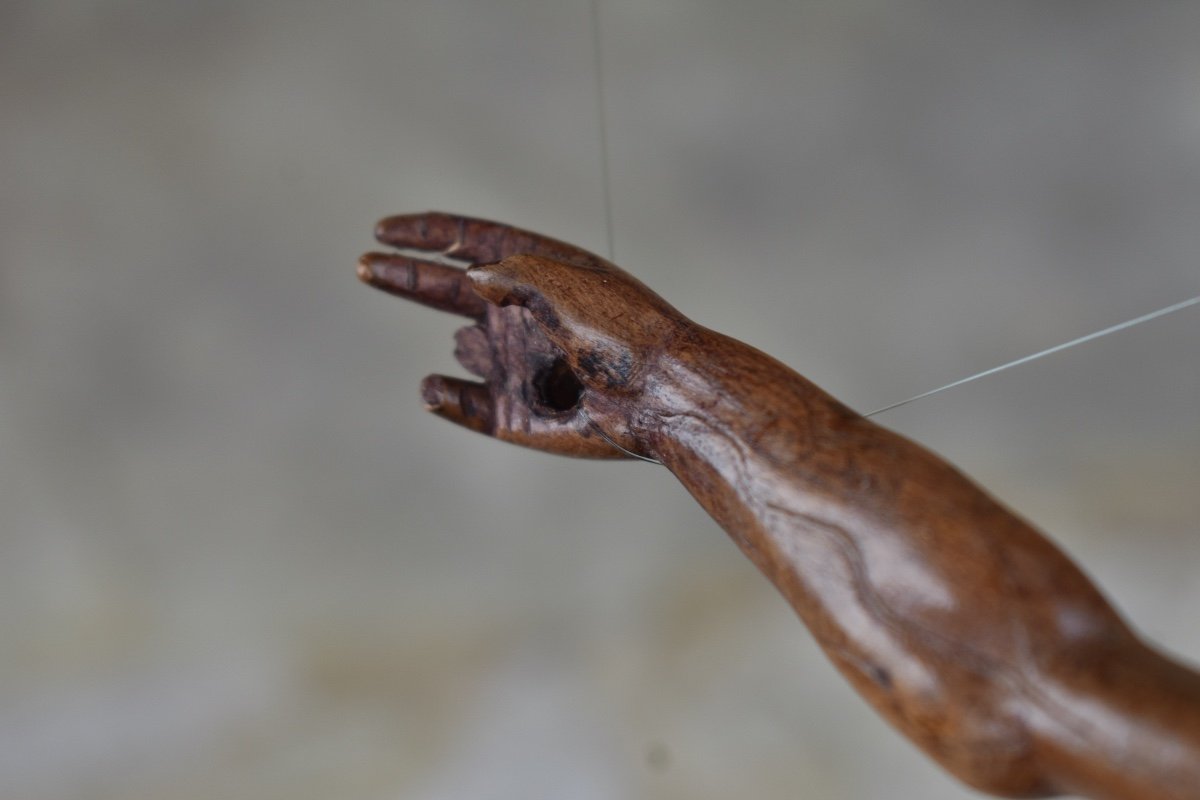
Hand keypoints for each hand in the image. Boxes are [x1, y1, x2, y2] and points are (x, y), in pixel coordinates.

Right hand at [358, 212, 685, 458]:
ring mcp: (519, 363)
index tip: (383, 229)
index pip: (473, 242)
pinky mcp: (517, 413)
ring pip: (466, 348)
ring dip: (477, 349)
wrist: (666, 401)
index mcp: (541, 273)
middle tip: (362, 265)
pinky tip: (437, 388)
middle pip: (451, 289)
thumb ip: (514, 274)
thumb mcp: (569, 285)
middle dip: (408, 277)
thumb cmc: (628, 335)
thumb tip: (470, 279)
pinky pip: (466, 404)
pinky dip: (448, 397)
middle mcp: (526, 315)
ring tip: (548, 363)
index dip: (428, 233)